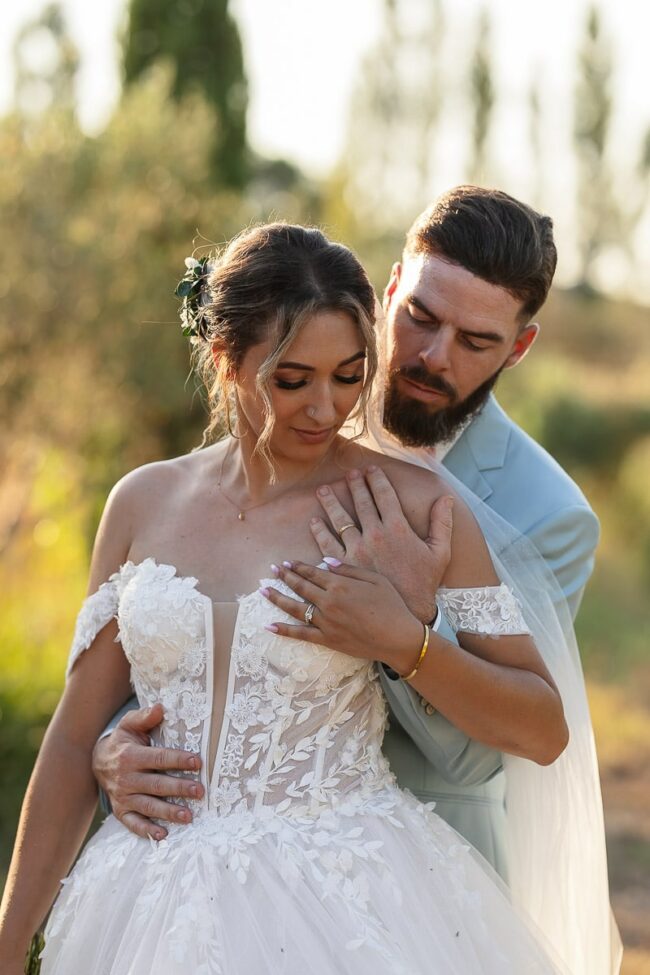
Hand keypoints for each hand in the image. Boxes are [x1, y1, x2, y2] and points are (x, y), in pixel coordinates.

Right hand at [92, 703, 203, 839]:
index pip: (158, 759)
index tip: (198, 762)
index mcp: (130, 756)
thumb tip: (160, 707)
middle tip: (200, 791)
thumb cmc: (124, 740)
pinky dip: (147, 831)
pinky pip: (134, 824)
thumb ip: (145, 717)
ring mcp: (123, 797)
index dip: (178, 760)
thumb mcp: (130, 724)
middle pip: (156, 785)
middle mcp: (126, 778)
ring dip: (169, 812)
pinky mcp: (122, 811)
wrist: (98, 761)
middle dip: (179, 789)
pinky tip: (163, 835)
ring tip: (189, 816)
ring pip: (148, 806)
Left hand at [261, 560, 423, 673]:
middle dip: (285, 577)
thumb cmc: (392, 606)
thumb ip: (349, 569)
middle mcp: (329, 602)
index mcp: (340, 585)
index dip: (298, 566)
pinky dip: (283, 630)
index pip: (312, 572)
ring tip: (263, 590)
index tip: (287, 562)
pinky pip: (300, 634)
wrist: (398, 638)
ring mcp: (326, 622)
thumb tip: (326, 561)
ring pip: (295, 607)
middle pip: (301, 586)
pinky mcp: (327, 639)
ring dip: (277, 597)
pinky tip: (269, 625)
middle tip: (273, 570)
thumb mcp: (375, 579)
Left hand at [311, 466, 452, 621]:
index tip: (371, 469)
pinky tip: (314, 522)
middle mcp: (375, 536)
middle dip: (355, 485)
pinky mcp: (343, 568)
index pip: (385, 495)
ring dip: (330, 503)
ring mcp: (356, 552)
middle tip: (349, 474)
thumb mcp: (440, 553)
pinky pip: (326, 546)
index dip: (377, 480)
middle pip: (361, 503)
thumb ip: (442, 523)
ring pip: (339, 520)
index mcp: (398, 529)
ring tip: (322, 491)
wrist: (405, 617)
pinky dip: (318, 532)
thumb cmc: (424, 584)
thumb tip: (446, 498)